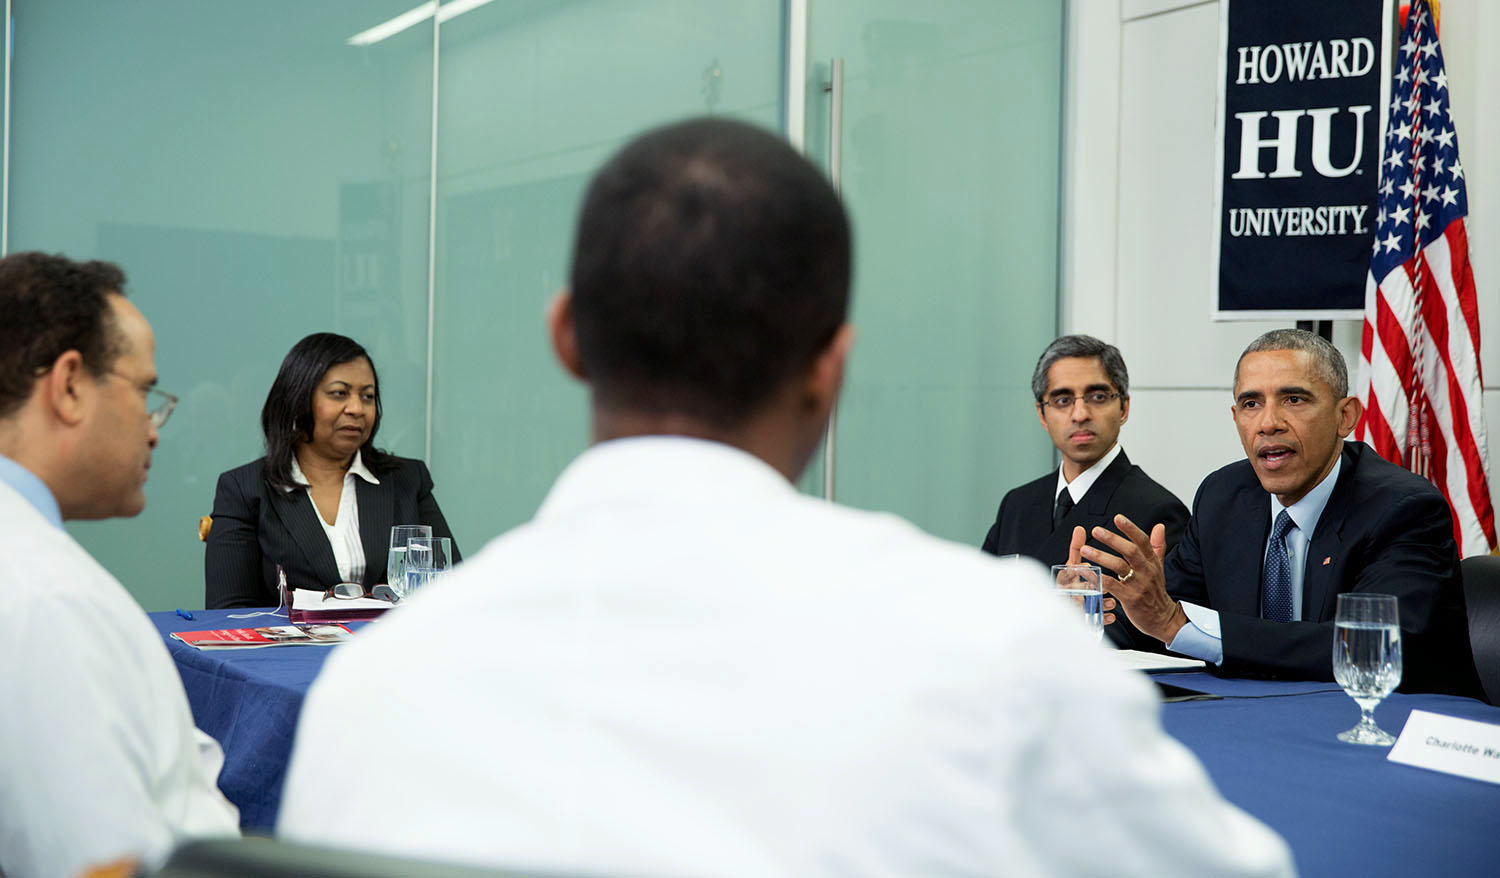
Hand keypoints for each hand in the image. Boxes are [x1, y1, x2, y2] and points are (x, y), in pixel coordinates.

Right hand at [1067, 526, 1118, 625]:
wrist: (1072, 609)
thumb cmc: (1073, 585)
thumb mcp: (1074, 566)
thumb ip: (1076, 548)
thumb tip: (1079, 529)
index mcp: (1066, 578)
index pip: (1067, 571)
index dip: (1075, 569)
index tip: (1086, 566)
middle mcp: (1068, 592)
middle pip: (1073, 590)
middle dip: (1087, 587)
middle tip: (1101, 585)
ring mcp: (1075, 606)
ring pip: (1084, 606)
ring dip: (1098, 603)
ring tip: (1111, 601)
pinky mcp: (1083, 620)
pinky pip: (1093, 620)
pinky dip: (1103, 617)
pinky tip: (1112, 615)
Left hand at [1078, 515, 1186, 644]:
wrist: (1162, 618)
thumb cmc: (1156, 591)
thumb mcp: (1159, 566)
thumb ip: (1157, 545)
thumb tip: (1159, 526)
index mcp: (1152, 562)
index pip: (1142, 541)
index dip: (1130, 528)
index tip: (1118, 518)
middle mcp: (1146, 571)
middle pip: (1130, 551)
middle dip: (1112, 539)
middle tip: (1096, 530)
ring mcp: (1138, 585)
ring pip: (1119, 566)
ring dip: (1101, 556)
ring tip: (1085, 549)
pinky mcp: (1130, 598)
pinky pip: (1112, 585)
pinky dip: (1098, 578)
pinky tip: (1086, 572)